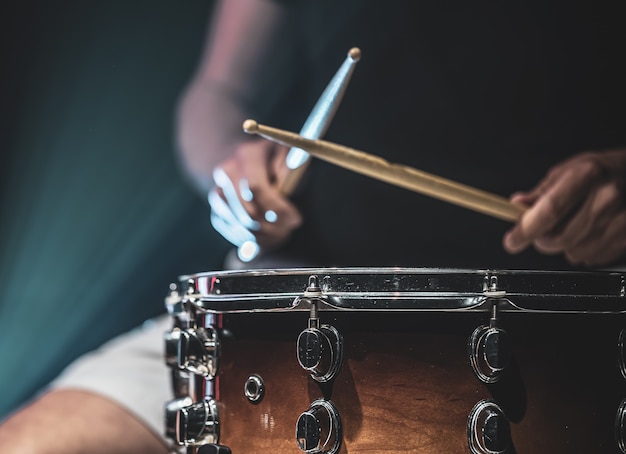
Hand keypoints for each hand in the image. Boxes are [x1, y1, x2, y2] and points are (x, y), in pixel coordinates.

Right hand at [209, 139, 301, 260]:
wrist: (250, 162)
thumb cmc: (277, 162)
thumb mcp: (290, 158)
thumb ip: (290, 169)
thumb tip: (284, 191)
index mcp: (247, 155)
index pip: (255, 187)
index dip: (276, 207)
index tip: (295, 219)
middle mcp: (227, 171)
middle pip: (247, 210)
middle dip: (272, 225)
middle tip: (290, 228)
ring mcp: (218, 191)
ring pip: (239, 224)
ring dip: (264, 235)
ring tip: (282, 233)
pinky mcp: (216, 209)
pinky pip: (232, 230)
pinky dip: (251, 239)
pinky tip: (268, 237)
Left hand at [503, 149, 625, 266]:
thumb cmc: (602, 171)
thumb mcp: (568, 170)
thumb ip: (542, 191)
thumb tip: (518, 205)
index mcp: (586, 175)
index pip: (550, 210)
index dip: (527, 229)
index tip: (512, 241)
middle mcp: (606, 197)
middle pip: (560, 238)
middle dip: (542, 239)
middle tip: (542, 230)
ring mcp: (620, 219)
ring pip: (574, 252)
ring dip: (565, 245)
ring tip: (573, 225)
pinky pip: (592, 257)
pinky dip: (583, 250)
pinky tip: (589, 232)